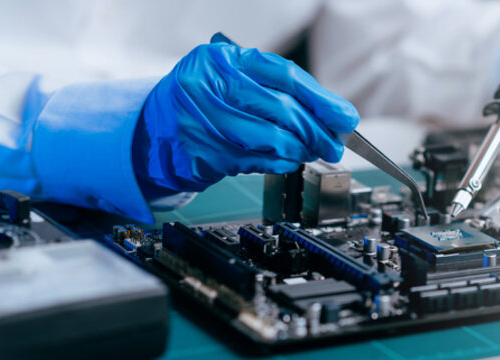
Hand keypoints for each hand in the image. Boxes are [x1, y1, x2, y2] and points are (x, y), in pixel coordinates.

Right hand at [136, 40, 358, 192]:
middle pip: (282, 109)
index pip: (284, 75)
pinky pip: (256, 161)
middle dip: (316, 130)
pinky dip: (280, 163)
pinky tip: (288, 160)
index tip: (345, 117)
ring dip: (300, 150)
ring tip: (311, 152)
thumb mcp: (233, 79)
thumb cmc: (204, 101)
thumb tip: (333, 114)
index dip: (322, 99)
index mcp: (222, 59)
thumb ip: (276, 89)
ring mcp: (202, 121)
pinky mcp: (201, 154)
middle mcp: (208, 85)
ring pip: (271, 138)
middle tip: (334, 143)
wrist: (153, 130)